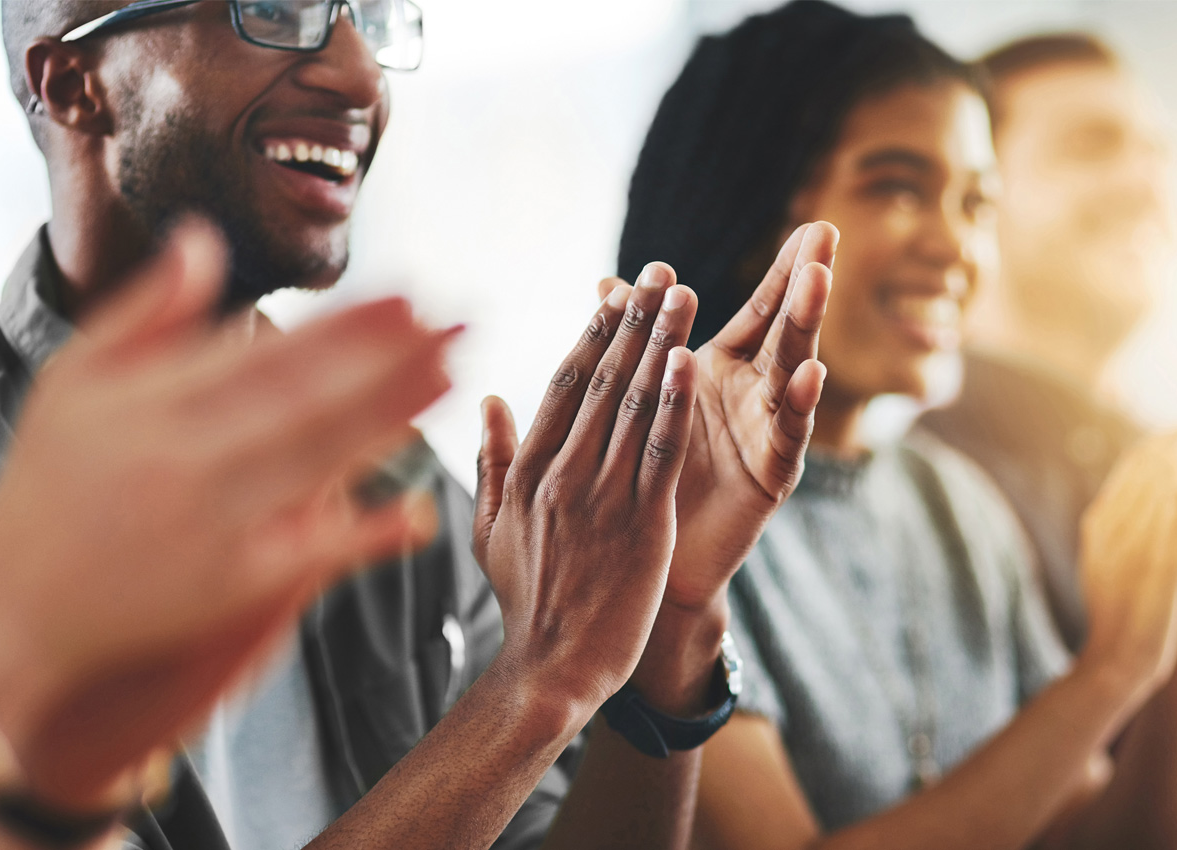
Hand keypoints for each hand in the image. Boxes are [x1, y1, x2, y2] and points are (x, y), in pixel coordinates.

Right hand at [0, 220, 454, 804]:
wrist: (6, 609)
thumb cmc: (46, 485)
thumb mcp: (73, 382)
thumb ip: (146, 312)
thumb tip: (204, 237)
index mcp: (152, 404)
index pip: (271, 352)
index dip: (346, 325)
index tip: (409, 295)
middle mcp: (185, 459)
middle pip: (308, 398)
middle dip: (390, 358)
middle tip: (461, 322)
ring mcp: (210, 526)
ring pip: (317, 462)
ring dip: (391, 419)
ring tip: (453, 379)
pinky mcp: (226, 590)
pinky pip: (308, 554)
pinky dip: (364, 534)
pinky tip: (420, 511)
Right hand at [472, 265, 699, 713]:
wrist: (550, 668)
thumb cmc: (525, 600)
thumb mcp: (491, 529)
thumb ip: (493, 461)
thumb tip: (490, 398)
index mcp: (529, 471)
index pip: (565, 384)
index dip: (594, 333)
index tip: (616, 292)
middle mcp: (563, 474)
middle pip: (603, 381)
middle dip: (633, 321)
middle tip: (659, 272)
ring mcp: (602, 498)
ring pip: (634, 405)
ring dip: (658, 343)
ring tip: (681, 294)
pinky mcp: (641, 526)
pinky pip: (659, 453)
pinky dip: (673, 403)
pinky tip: (686, 360)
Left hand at [631, 223, 835, 612]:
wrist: (650, 563)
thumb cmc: (648, 477)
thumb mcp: (639, 402)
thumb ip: (633, 343)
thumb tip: (606, 285)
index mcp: (721, 371)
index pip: (759, 309)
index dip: (785, 270)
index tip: (814, 223)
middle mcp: (753, 396)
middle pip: (784, 329)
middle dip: (805, 283)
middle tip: (825, 235)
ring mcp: (767, 434)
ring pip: (791, 374)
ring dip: (804, 328)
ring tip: (816, 282)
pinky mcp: (770, 477)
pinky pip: (787, 437)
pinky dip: (798, 405)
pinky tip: (810, 372)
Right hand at [1079, 421, 1176, 691]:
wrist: (1116, 658)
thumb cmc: (1122, 616)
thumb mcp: (1116, 565)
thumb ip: (1126, 532)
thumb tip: (1150, 504)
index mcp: (1099, 523)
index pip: (1131, 469)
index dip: (1165, 440)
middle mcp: (1108, 523)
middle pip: (1143, 463)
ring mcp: (1127, 538)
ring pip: (1154, 477)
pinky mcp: (1152, 556)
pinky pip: (1168, 508)